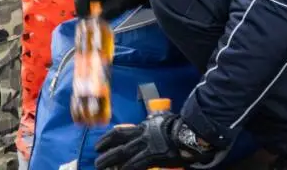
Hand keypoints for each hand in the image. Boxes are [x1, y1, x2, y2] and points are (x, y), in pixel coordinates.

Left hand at [95, 111, 215, 169]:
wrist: (190, 133)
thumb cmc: (177, 127)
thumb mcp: (161, 120)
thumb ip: (151, 123)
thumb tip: (146, 122)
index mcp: (143, 127)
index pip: (120, 132)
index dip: (107, 139)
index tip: (98, 145)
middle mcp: (142, 135)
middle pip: (118, 144)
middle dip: (106, 152)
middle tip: (96, 159)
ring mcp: (147, 145)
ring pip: (123, 154)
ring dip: (110, 161)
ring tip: (101, 166)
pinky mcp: (153, 156)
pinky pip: (136, 164)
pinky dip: (127, 168)